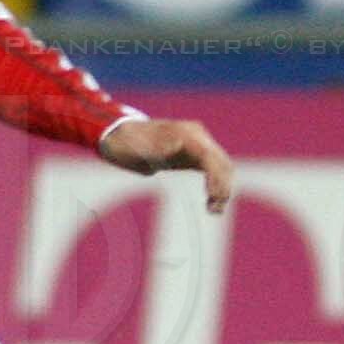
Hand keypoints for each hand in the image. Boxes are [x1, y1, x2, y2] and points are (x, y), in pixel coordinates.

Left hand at [98, 116, 234, 214]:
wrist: (120, 138)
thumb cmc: (126, 144)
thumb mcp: (136, 148)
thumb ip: (155, 148)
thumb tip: (175, 147)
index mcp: (185, 133)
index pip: (209, 156)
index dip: (215, 177)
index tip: (212, 197)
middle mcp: (196, 135)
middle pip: (221, 162)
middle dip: (222, 186)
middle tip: (214, 210)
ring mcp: (198, 143)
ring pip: (222, 166)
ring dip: (223, 188)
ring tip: (214, 210)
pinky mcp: (196, 154)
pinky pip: (214, 169)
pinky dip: (217, 186)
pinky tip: (212, 203)